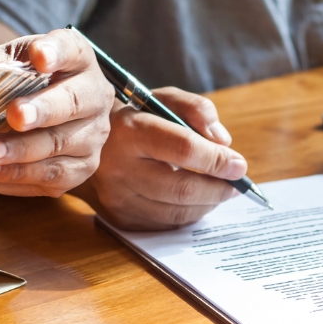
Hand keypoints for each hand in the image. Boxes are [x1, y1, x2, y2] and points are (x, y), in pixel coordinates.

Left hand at [0, 29, 113, 197]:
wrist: (24, 122)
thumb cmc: (16, 87)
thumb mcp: (4, 66)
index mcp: (76, 58)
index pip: (71, 48)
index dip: (56, 52)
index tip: (39, 56)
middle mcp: (94, 94)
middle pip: (74, 101)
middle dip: (43, 110)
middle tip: (15, 115)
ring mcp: (93, 134)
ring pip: (59, 144)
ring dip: (20, 150)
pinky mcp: (83, 167)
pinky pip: (53, 176)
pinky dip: (18, 175)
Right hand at [75, 88, 246, 229]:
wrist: (83, 142)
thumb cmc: (134, 118)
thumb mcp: (161, 99)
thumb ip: (197, 110)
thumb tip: (223, 142)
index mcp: (131, 131)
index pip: (183, 149)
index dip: (216, 160)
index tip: (239, 165)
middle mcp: (119, 167)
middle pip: (182, 188)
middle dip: (219, 189)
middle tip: (237, 185)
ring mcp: (117, 197)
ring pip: (176, 212)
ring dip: (207, 205)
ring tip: (221, 192)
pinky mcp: (119, 218)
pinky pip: (164, 224)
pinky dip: (189, 215)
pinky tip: (197, 202)